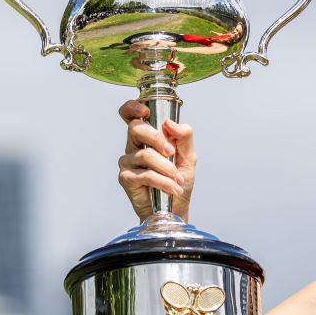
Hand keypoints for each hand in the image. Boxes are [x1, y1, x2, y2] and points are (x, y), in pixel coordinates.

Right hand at [117, 100, 195, 220]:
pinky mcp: (126, 178)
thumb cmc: (179, 180)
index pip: (130, 114)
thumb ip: (184, 136)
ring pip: (145, 154)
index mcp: (147, 135)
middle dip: (157, 138)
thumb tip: (170, 123)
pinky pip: (145, 174)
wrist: (176, 207)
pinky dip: (163, 181)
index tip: (146, 112)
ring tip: (178, 180)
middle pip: (136, 128)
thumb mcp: (188, 156)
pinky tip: (172, 188)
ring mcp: (128, 161)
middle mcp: (134, 145)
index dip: (133, 107)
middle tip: (172, 152)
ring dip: (167, 168)